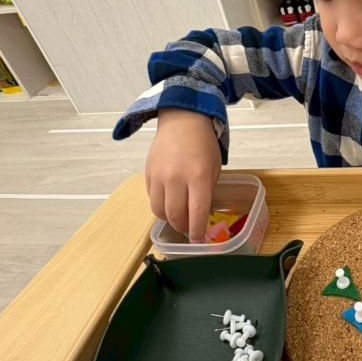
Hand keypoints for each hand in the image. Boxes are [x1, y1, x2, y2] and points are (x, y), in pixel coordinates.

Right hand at [145, 110, 221, 240]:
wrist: (182, 120)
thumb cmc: (203, 144)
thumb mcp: (213, 168)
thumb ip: (207, 191)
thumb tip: (201, 215)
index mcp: (198, 176)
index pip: (196, 212)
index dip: (197, 231)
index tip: (199, 240)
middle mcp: (176, 178)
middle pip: (175, 216)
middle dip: (183, 228)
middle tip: (189, 230)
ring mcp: (159, 176)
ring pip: (159, 211)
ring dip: (170, 219)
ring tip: (179, 217)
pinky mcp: (148, 173)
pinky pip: (152, 199)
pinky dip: (160, 206)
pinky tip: (169, 203)